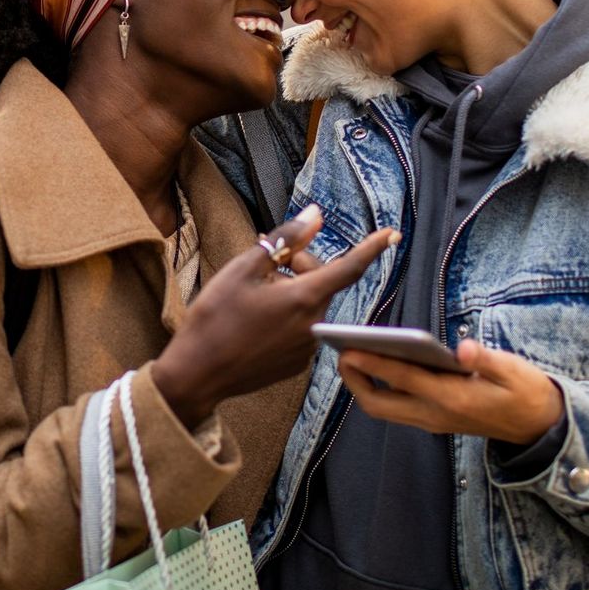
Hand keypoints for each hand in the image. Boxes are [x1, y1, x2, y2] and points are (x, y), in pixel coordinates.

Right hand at [152, 206, 398, 427]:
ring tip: (253, 291)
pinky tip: (255, 319)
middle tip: (265, 257)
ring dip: (291, 290)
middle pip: (321, 282)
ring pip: (309, 305)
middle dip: (300, 264)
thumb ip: (285, 241)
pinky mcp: (295, 364)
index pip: (349, 267)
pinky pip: (300, 329)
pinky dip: (286, 316)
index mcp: (304, 298)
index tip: (392, 234)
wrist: (196, 373)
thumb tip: (315, 217)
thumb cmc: (215, 317)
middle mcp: (313, 325)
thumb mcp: (244, 269)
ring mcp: (306, 349)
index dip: (371, 248)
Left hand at [337, 339, 565, 444]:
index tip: (349, 348)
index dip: (373, 363)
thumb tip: (463, 349)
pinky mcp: (433, 421)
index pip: (403, 379)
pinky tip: (376, 365)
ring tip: (351, 356)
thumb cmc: (525, 392)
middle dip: (355, 382)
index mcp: (452, 398)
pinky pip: (396, 408)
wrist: (539, 427)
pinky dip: (380, 389)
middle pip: (379, 405)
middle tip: (341, 353)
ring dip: (363, 387)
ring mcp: (432, 421)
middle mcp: (435, 414)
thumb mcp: (513, 371)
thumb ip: (486, 360)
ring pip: (384, 409)